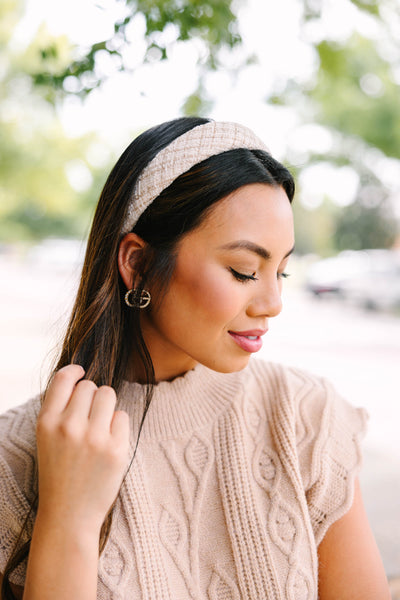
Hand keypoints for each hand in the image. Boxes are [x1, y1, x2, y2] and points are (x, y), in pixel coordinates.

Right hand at [36, 364, 129, 532]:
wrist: (68, 516)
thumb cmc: (59, 473)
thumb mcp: (47, 439)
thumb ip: (61, 409)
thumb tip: (82, 378)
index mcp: (46, 422)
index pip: (64, 378)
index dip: (75, 371)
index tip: (81, 373)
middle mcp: (68, 426)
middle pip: (90, 386)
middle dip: (92, 397)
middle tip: (89, 419)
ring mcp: (93, 438)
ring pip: (108, 394)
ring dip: (106, 407)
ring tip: (99, 428)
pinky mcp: (116, 449)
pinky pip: (122, 417)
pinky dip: (118, 427)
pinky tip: (108, 444)